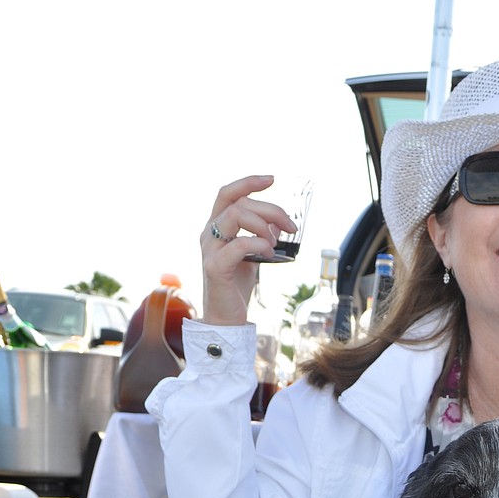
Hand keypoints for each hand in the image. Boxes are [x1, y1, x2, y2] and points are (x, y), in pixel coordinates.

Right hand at [200, 175, 297, 325]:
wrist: (226, 318)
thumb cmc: (238, 286)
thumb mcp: (252, 254)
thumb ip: (260, 235)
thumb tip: (277, 222)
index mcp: (215, 227)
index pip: (228, 194)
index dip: (249, 182)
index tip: (272, 179)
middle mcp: (208, 233)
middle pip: (238, 203)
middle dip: (270, 209)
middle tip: (290, 227)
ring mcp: (209, 249)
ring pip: (235, 216)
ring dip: (262, 225)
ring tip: (274, 244)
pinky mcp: (215, 267)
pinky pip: (239, 244)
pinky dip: (259, 244)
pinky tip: (269, 254)